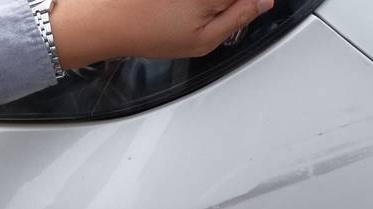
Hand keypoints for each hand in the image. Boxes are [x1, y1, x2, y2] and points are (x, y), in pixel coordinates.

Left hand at [52, 0, 273, 68]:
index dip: (248, 5)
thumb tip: (264, 1)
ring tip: (182, 15)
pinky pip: (191, 0)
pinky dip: (189, 7)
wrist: (107, 19)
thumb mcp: (204, 40)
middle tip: (205, 16)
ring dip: (206, 7)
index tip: (245, 10)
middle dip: (226, 4)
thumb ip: (240, 16)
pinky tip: (174, 11)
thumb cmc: (151, 32)